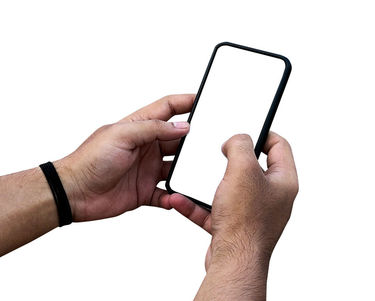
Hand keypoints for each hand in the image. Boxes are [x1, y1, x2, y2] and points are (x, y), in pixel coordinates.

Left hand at [56, 94, 194, 221]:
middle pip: (178, 139)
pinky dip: (174, 197)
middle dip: (193, 140)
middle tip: (208, 142)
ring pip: (177, 167)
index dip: (186, 102)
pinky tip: (176, 197)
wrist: (74, 193)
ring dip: (186, 170)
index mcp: (140, 127)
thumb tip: (183, 126)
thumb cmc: (90, 160)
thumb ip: (154, 129)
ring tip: (196, 172)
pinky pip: (167, 194)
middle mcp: (146, 146)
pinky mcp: (145, 191)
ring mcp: (147, 169)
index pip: (168, 108)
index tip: (204, 100)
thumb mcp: (122, 135)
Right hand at [167, 132, 298, 267]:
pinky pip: (214, 209)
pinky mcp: (235, 226)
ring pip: (230, 189)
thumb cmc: (245, 222)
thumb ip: (241, 145)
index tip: (247, 127)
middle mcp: (272, 197)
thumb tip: (237, 140)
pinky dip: (197, 204)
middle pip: (252, 167)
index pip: (280, 146)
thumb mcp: (243, 170)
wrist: (233, 262)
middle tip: (219, 152)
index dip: (263, 132)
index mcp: (284, 181)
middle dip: (231, 159)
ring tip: (194, 175)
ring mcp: (253, 213)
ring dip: (208, 183)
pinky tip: (181, 200)